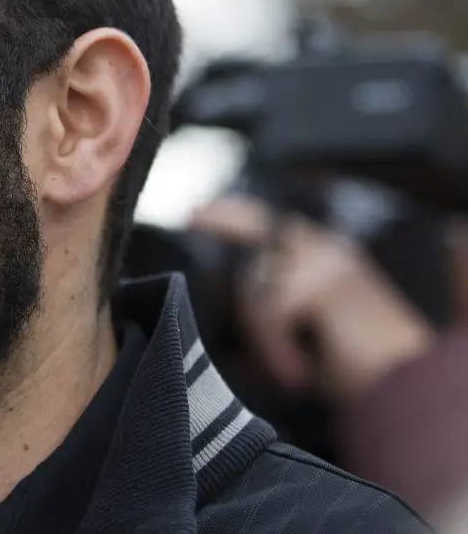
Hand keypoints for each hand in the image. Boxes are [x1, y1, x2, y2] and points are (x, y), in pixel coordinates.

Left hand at [190, 196, 435, 403]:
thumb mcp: (308, 327)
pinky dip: (277, 352)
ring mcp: (328, 262)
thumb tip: (236, 296)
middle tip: (279, 363)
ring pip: (257, 294)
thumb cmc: (357, 366)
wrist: (408, 391)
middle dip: (252, 318)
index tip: (194, 212)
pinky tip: (298, 374)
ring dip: (267, 342)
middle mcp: (327, 249)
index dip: (229, 214)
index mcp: (325, 254)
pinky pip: (270, 316)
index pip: (268, 222)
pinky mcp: (327, 283)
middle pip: (253, 269)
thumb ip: (276, 300)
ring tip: (296, 371)